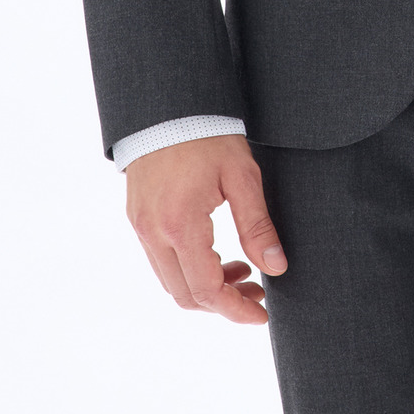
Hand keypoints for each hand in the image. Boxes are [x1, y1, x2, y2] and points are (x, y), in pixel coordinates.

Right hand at [124, 133, 286, 323]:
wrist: (168, 100)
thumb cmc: (208, 132)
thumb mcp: (242, 175)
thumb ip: (257, 225)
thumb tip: (276, 267)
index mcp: (181, 225)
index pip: (207, 290)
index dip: (236, 310)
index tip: (262, 313)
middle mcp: (153, 232)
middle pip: (185, 295)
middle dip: (223, 302)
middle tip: (257, 290)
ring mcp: (141, 226)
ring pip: (170, 281)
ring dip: (205, 286)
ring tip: (242, 269)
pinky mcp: (137, 216)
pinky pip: (160, 260)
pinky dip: (188, 267)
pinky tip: (216, 252)